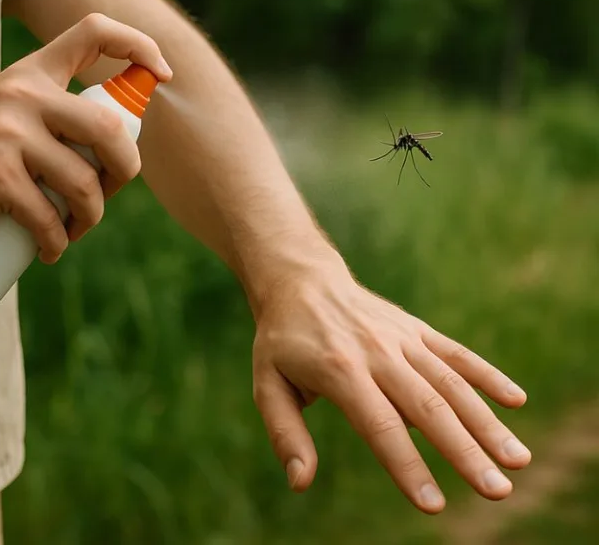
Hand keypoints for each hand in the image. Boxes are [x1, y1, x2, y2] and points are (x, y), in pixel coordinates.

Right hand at [0, 13, 171, 262]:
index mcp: (32, 73)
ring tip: (73, 231)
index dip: (138, 46)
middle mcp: (25, 96)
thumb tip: (107, 157)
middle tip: (110, 193)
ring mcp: (10, 135)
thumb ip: (48, 116)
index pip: (94, 34)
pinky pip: (48, 219)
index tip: (162, 72)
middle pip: (109, 130)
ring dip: (91, 219)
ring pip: (84, 184)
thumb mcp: (3, 105)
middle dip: (126, 171)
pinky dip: (56, 243)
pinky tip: (48, 250)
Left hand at [252, 249, 530, 512]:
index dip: (407, 466)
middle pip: (428, 407)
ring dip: (486, 422)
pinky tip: (516, 400)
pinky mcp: (415, 329)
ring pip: (451, 383)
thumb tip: (300, 483)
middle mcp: (377, 353)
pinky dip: (486, 375)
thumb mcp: (266, 384)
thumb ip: (285, 433)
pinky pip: (456, 353)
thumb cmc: (282, 340)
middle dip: (465, 452)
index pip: (379, 426)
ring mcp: (401, 338)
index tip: (433, 505)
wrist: (301, 279)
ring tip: (518, 459)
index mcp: (339, 370)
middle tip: (498, 490)